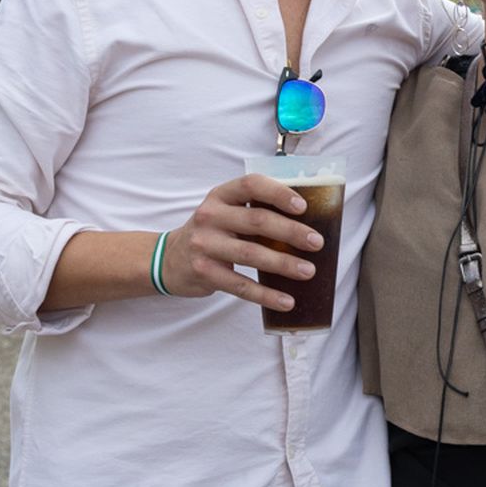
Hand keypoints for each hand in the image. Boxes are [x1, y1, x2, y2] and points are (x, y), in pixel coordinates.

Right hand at [160, 174, 323, 309]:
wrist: (169, 259)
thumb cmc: (212, 233)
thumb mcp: (225, 212)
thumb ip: (254, 211)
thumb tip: (306, 223)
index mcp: (220, 196)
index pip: (251, 185)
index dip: (278, 193)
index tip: (303, 206)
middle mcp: (210, 216)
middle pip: (257, 220)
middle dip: (291, 232)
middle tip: (316, 243)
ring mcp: (205, 245)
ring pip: (251, 254)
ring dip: (284, 264)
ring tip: (309, 271)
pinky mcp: (204, 272)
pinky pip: (240, 285)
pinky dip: (266, 295)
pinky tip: (286, 301)